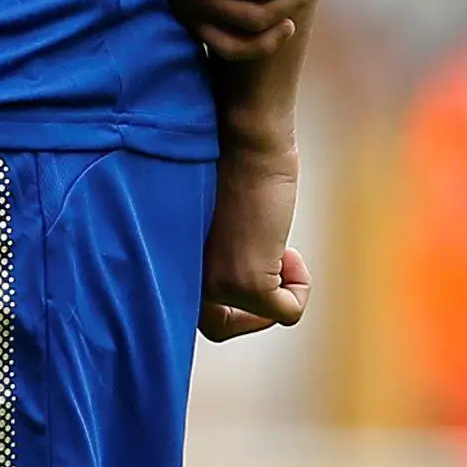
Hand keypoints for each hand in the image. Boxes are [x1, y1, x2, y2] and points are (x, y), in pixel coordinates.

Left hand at [200, 132, 308, 340]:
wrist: (244, 142)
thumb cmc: (230, 167)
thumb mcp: (213, 221)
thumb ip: (211, 251)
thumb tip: (234, 276)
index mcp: (167, 258)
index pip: (184, 306)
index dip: (224, 300)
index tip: (249, 270)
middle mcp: (184, 275)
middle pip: (217, 325)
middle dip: (251, 310)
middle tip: (272, 277)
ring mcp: (214, 282)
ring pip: (256, 317)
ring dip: (278, 295)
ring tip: (282, 253)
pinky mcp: (246, 282)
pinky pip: (284, 312)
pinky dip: (300, 289)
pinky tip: (292, 252)